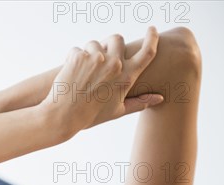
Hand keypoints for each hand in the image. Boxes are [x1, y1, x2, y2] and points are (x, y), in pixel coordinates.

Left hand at [41, 27, 163, 140]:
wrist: (64, 116)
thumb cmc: (91, 115)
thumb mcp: (118, 110)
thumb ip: (140, 102)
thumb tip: (159, 98)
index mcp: (127, 76)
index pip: (148, 52)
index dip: (152, 38)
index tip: (152, 30)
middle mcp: (115, 64)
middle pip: (117, 39)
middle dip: (109, 43)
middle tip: (101, 54)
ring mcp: (96, 58)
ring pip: (94, 43)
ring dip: (89, 52)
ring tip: (83, 71)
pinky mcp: (79, 56)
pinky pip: (77, 49)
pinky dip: (73, 59)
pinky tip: (71, 73)